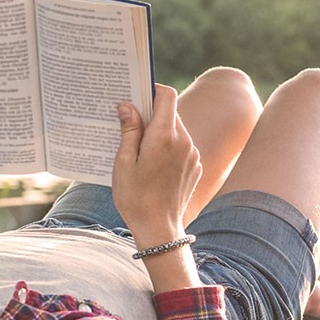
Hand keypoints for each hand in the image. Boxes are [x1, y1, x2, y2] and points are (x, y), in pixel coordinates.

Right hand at [112, 84, 201, 248]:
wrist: (159, 228)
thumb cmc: (136, 197)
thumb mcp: (124, 162)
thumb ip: (129, 130)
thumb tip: (128, 106)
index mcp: (164, 136)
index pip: (167, 95)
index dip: (152, 90)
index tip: (137, 95)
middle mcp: (184, 141)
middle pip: (170, 112)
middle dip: (151, 114)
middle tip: (129, 125)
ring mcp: (192, 155)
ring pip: (176, 130)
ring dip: (159, 132)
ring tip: (139, 150)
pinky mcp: (195, 166)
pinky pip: (181, 147)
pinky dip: (168, 148)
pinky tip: (152, 165)